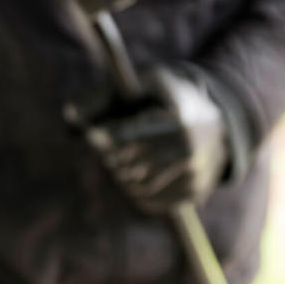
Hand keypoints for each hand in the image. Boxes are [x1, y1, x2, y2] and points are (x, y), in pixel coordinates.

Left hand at [88, 65, 227, 214]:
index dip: (110, 137)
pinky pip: (148, 201)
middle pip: (131, 164)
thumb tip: (69, 112)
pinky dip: (134, 190)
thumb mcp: (142, 82)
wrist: (215, 120)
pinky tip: (138, 172)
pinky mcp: (194, 194)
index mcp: (180, 119)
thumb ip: (105, 94)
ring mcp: (196, 175)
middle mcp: (192, 151)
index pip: (136, 136)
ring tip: (123, 157)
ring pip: (137, 186)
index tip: (92, 135)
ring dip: (121, 174)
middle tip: (108, 145)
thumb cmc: (167, 98)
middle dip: (112, 155)